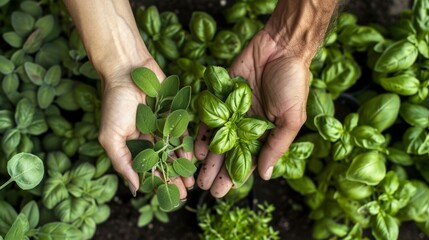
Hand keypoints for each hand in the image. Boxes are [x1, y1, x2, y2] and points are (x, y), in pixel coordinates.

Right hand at [98, 58, 194, 197]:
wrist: (128, 70)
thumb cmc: (114, 103)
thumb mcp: (111, 137)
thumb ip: (121, 163)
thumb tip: (134, 189)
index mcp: (133, 145)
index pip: (147, 169)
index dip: (157, 184)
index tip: (168, 198)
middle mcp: (149, 138)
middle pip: (163, 163)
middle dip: (173, 179)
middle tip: (183, 194)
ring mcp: (162, 127)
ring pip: (175, 152)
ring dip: (182, 167)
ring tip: (190, 182)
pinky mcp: (175, 115)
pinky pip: (183, 134)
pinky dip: (187, 147)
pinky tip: (192, 161)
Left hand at [195, 30, 309, 196]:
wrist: (280, 47)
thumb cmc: (292, 83)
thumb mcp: (291, 119)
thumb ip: (276, 146)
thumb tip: (265, 176)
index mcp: (263, 133)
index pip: (247, 160)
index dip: (234, 176)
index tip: (222, 192)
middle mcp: (245, 125)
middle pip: (227, 153)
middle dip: (216, 171)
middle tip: (203, 188)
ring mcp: (231, 111)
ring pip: (215, 138)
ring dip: (206, 156)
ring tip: (195, 174)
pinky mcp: (220, 95)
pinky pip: (208, 115)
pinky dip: (201, 131)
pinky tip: (194, 147)